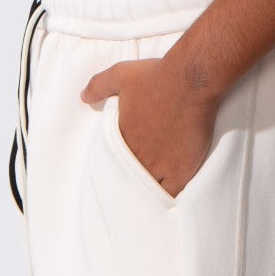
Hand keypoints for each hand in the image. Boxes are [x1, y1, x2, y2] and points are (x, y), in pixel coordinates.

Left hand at [80, 57, 219, 198]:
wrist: (191, 80)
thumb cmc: (157, 76)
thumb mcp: (121, 75)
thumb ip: (99, 85)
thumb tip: (83, 97)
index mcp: (123, 139)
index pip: (116, 163)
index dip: (120, 168)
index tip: (125, 169)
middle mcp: (139, 156)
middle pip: (131, 179)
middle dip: (133, 183)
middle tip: (136, 189)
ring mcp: (160, 166)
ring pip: (149, 189)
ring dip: (149, 192)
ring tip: (150, 197)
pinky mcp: (181, 170)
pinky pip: (171, 193)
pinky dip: (167, 197)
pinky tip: (167, 201)